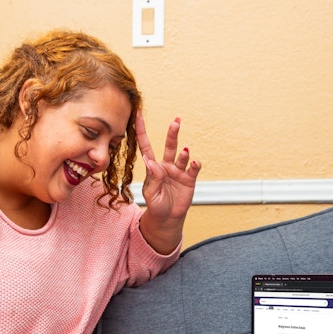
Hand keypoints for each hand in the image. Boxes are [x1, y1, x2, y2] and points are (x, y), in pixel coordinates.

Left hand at [136, 112, 200, 252]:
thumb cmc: (156, 205)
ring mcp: (178, 172)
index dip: (142, 131)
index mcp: (153, 168)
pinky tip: (193, 162)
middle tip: (176, 122)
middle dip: (173, 133)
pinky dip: (194, 164)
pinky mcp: (189, 179)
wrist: (168, 218)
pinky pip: (193, 168)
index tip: (138, 114)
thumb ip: (152, 178)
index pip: (146, 146)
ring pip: (181, 156)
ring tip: (184, 151)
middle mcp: (167, 166)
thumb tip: (151, 161)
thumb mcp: (150, 194)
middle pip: (169, 146)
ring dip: (183, 153)